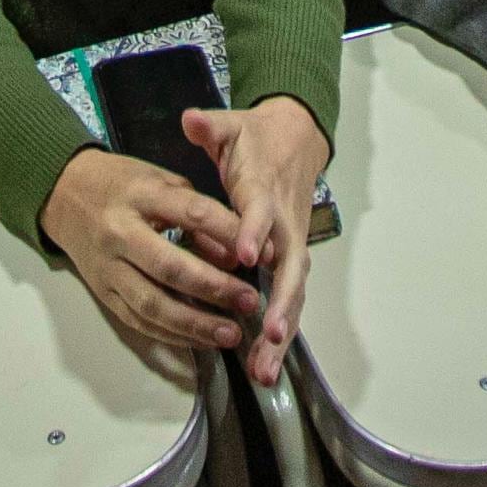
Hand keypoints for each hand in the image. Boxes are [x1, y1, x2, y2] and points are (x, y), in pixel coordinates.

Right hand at [40, 148, 259, 364]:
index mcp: (140, 195)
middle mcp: (120, 232)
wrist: (63, 195)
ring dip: (195, 324)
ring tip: (230, 334)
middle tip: (250, 302)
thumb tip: (236, 256)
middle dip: (214, 288)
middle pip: (170, 266)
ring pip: (152, 304)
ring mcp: (107, 267)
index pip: (191, 213)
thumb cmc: (122, 184)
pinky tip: (200, 340)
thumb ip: (199, 215)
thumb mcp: (162, 182)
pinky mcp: (102, 293)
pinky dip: (171, 334)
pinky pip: (138, 320)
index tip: (261, 254)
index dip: (229, 234)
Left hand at [185, 96, 330, 385]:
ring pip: (292, 294)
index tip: (245, 256)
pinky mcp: (289, 262)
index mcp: (264, 191)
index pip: (260, 213)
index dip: (254, 232)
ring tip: (264, 369)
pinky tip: (264, 365)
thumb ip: (210, 127)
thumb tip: (192, 118)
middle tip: (269, 333)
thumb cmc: (256, 138)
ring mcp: (290, 246)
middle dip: (280, 303)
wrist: (295, 140)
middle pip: (289, 268)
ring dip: (281, 332)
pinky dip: (279, 334)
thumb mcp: (231, 126)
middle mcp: (283, 224)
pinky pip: (287, 302)